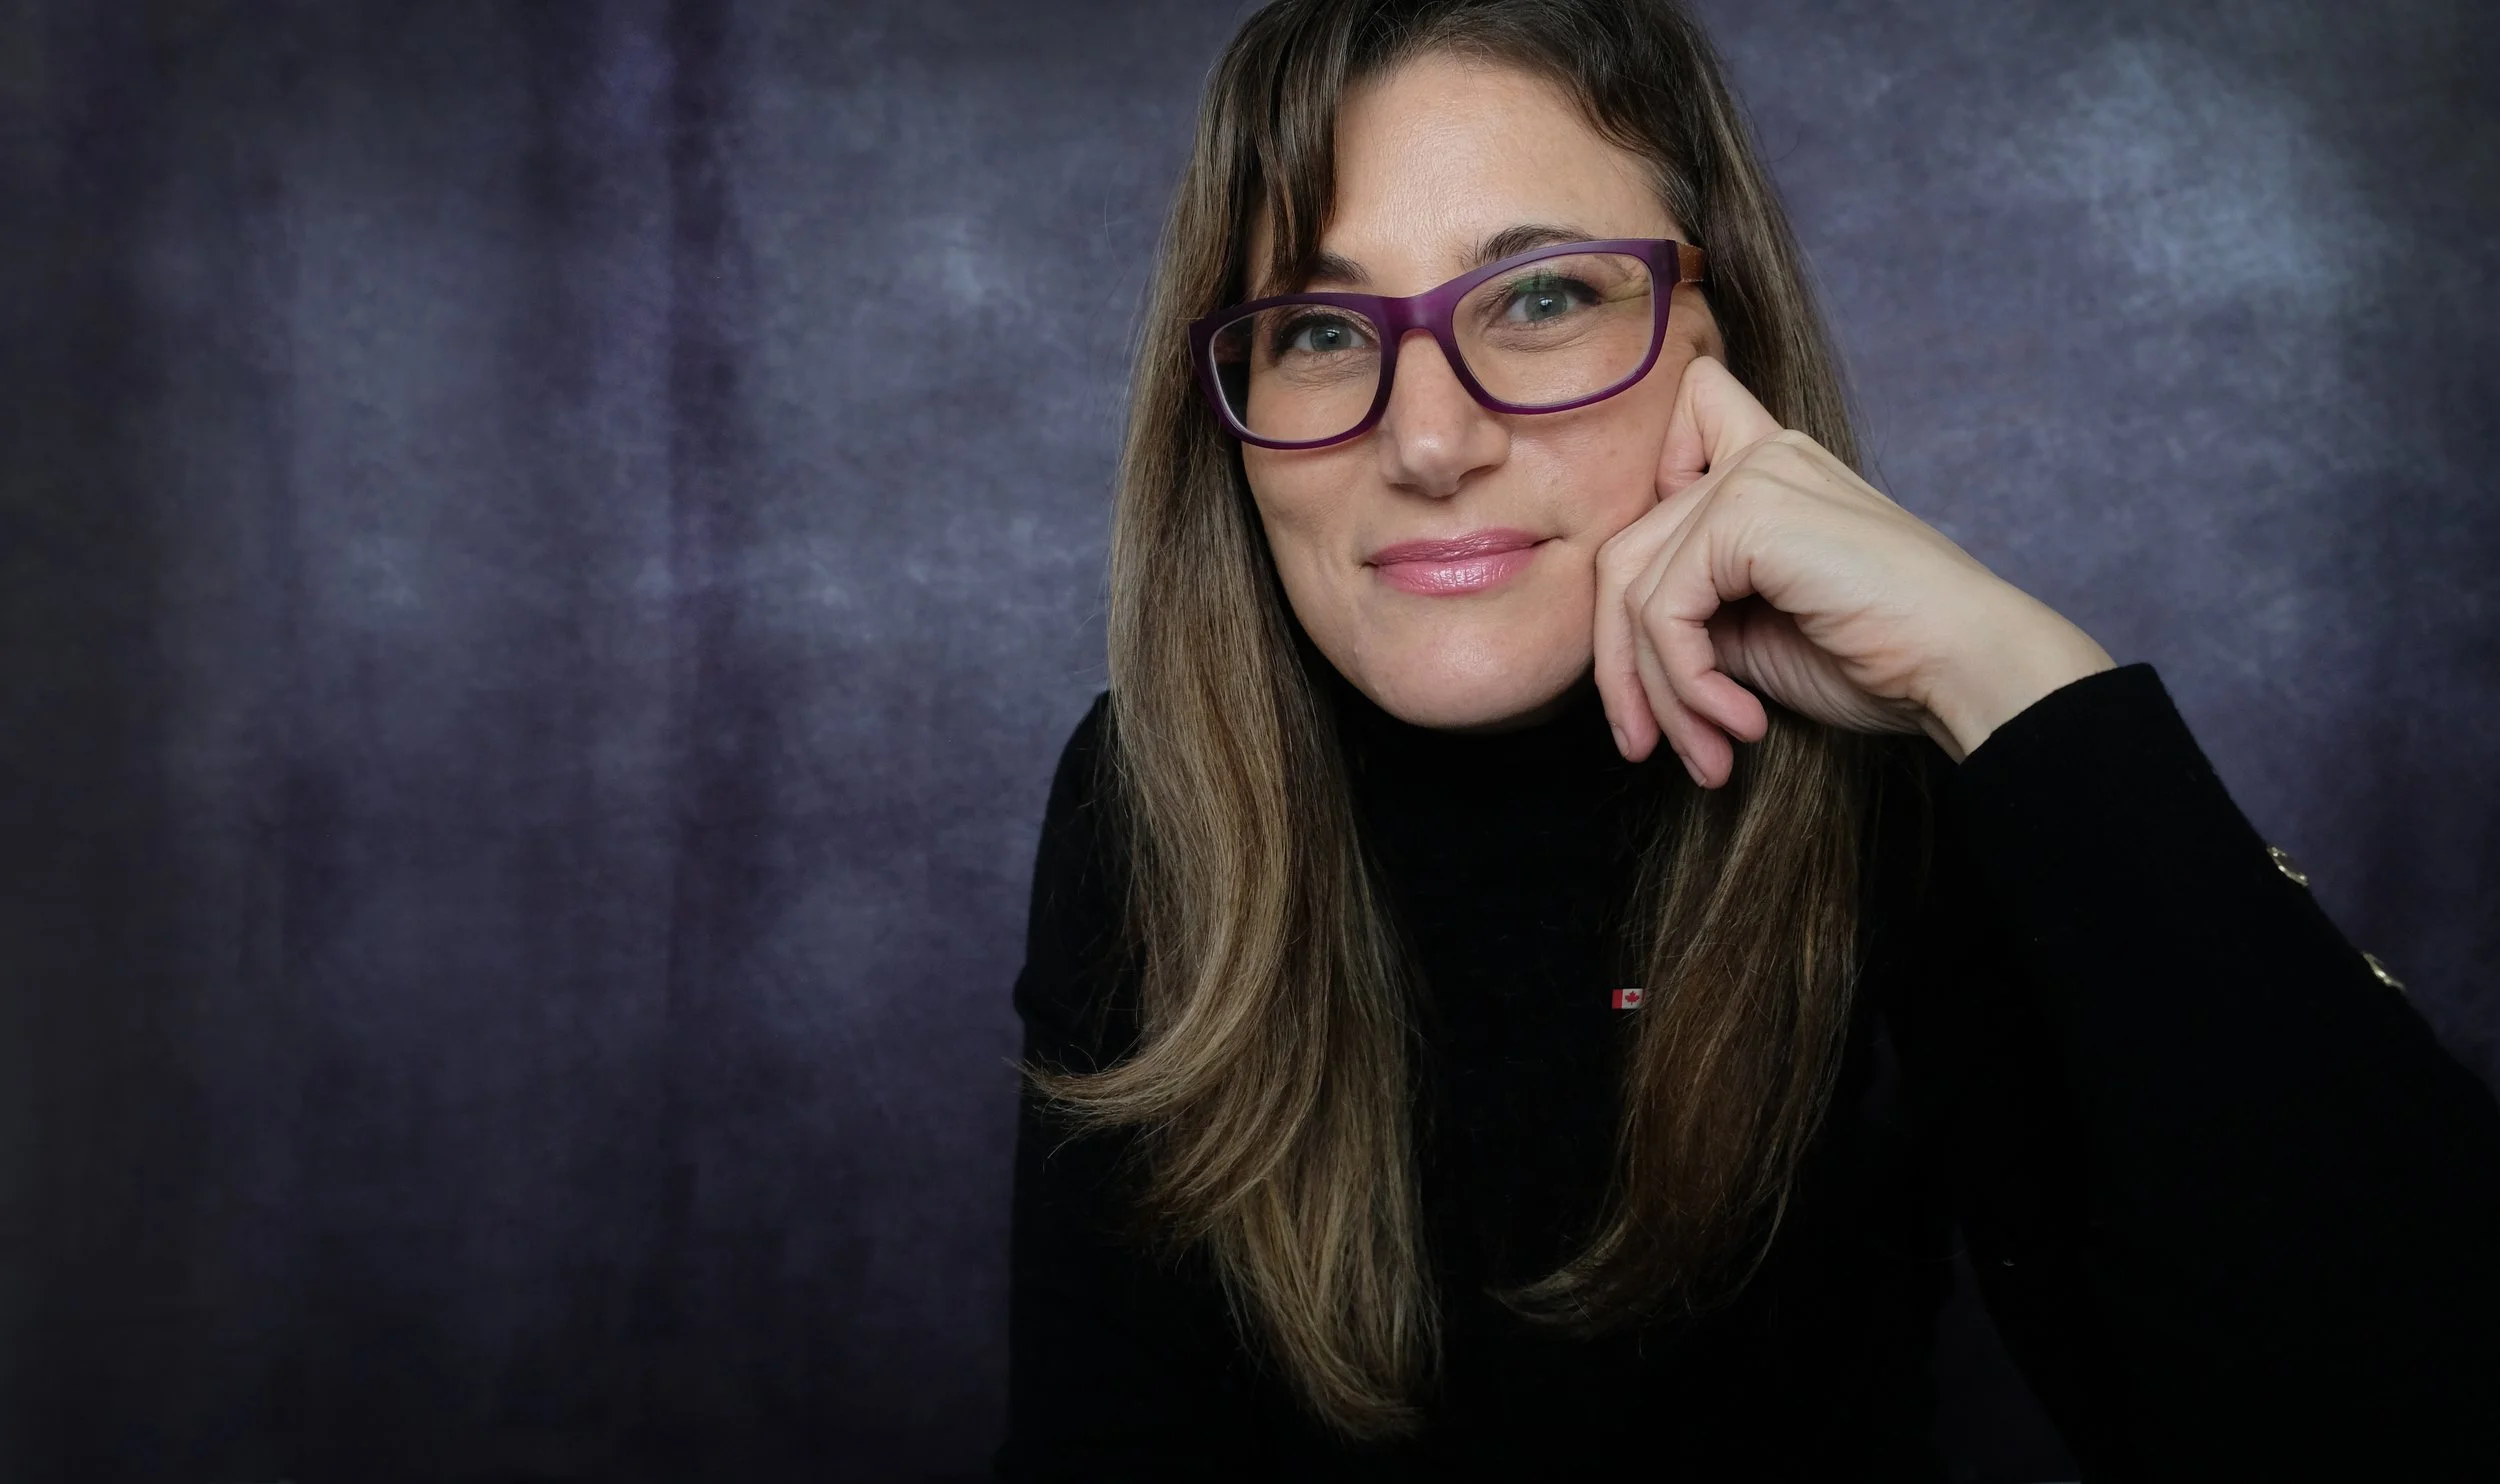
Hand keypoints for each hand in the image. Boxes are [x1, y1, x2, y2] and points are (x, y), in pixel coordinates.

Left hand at [1592, 356, 2115, 787]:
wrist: (1965, 666)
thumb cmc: (1882, 656)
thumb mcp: (1760, 627)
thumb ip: (1695, 607)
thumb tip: (1623, 646)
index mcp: (1769, 467)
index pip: (1678, 426)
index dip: (1645, 502)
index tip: (1666, 608)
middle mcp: (1757, 456)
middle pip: (1622, 555)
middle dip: (1622, 668)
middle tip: (1646, 747)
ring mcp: (1752, 477)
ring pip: (1633, 593)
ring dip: (1658, 695)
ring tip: (1706, 754)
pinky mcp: (1748, 515)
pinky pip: (1665, 613)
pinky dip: (1688, 686)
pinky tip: (1740, 726)